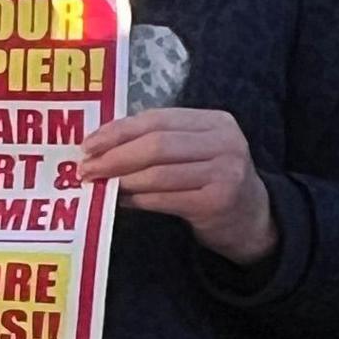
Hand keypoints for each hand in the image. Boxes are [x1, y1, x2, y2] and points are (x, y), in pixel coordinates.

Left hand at [77, 107, 275, 264]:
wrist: (253, 219)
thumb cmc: (212, 180)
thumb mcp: (194, 152)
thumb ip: (157, 142)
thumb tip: (101, 147)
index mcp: (215, 121)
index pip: (156, 119)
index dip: (118, 131)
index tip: (88, 144)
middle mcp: (225, 142)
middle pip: (156, 144)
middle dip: (114, 156)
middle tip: (86, 168)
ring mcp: (225, 172)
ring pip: (158, 173)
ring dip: (122, 180)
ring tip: (100, 184)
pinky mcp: (218, 202)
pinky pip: (165, 198)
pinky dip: (138, 200)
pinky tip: (121, 201)